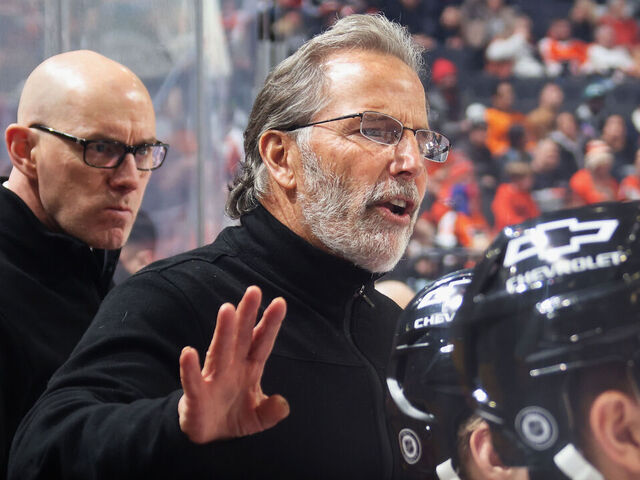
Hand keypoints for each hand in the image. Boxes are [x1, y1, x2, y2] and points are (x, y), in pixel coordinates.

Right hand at [178, 286, 288, 442]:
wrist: (208, 436)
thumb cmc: (234, 417)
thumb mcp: (258, 418)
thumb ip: (271, 412)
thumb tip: (283, 404)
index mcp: (250, 368)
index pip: (261, 342)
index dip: (270, 323)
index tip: (279, 302)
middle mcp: (232, 367)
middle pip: (241, 337)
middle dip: (247, 315)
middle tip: (254, 291)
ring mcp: (213, 378)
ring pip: (219, 350)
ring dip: (224, 331)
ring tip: (227, 309)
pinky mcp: (196, 394)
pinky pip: (193, 379)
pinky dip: (190, 368)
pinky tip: (189, 353)